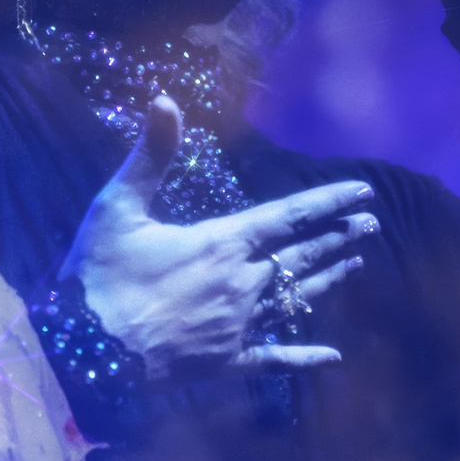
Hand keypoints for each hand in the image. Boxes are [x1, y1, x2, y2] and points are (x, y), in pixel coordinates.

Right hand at [60, 96, 376, 378]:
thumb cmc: (99, 276)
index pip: (290, 215)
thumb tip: (165, 99)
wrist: (88, 352)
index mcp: (223, 242)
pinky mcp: (228, 361)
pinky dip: (305, 358)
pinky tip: (333, 358)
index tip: (364, 192)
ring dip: (329, 279)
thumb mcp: (117, 207)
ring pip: (297, 298)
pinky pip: (275, 359)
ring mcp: (239, 325)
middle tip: (371, 225)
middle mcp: (243, 282)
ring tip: (356, 264)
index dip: (329, 201)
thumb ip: (150, 155)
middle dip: (338, 237)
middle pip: (303, 255)